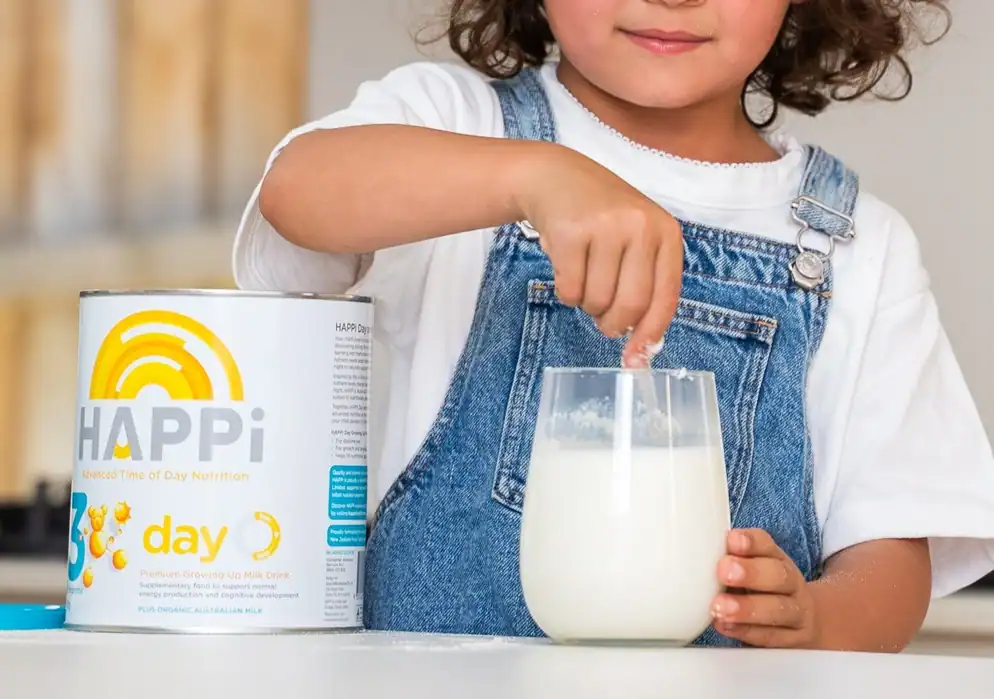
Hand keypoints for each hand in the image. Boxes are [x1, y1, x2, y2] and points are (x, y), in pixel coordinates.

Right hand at [516, 145, 682, 366]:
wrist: (556, 178)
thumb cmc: (601, 220)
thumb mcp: (636, 241)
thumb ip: (645, 286)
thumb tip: (642, 350)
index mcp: (666, 233)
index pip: (665, 297)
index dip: (651, 333)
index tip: (636, 359)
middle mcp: (640, 227)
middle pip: (631, 305)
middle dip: (612, 323)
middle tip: (602, 319)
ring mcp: (605, 227)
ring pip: (597, 300)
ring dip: (586, 304)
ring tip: (584, 278)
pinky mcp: (570, 232)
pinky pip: (569, 290)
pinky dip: (565, 292)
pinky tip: (566, 267)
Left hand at [711, 529, 819, 647]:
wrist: (803, 619)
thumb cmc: (764, 588)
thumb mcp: (750, 568)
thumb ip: (727, 558)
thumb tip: (694, 547)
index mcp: (776, 559)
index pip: (766, 545)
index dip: (750, 542)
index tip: (731, 540)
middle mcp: (789, 584)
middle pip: (778, 575)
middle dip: (751, 573)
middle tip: (725, 572)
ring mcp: (794, 613)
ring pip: (777, 610)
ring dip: (746, 609)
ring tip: (720, 607)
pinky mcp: (791, 640)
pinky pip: (770, 637)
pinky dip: (746, 632)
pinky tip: (726, 626)